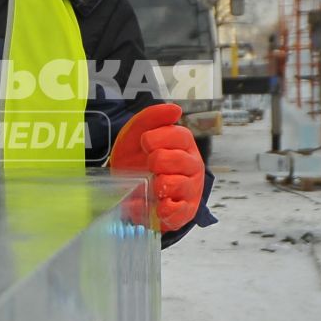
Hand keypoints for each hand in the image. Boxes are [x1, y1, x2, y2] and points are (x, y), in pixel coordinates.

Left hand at [109, 103, 204, 230]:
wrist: (128, 187)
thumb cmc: (137, 157)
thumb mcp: (137, 132)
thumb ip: (152, 117)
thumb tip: (176, 109)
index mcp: (184, 143)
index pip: (179, 136)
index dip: (157, 139)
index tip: (144, 143)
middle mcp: (192, 164)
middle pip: (177, 160)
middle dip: (156, 162)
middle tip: (150, 165)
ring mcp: (191, 188)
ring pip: (178, 184)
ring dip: (160, 184)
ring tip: (153, 184)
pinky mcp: (186, 210)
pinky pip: (180, 211)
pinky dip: (167, 210)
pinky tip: (159, 206)